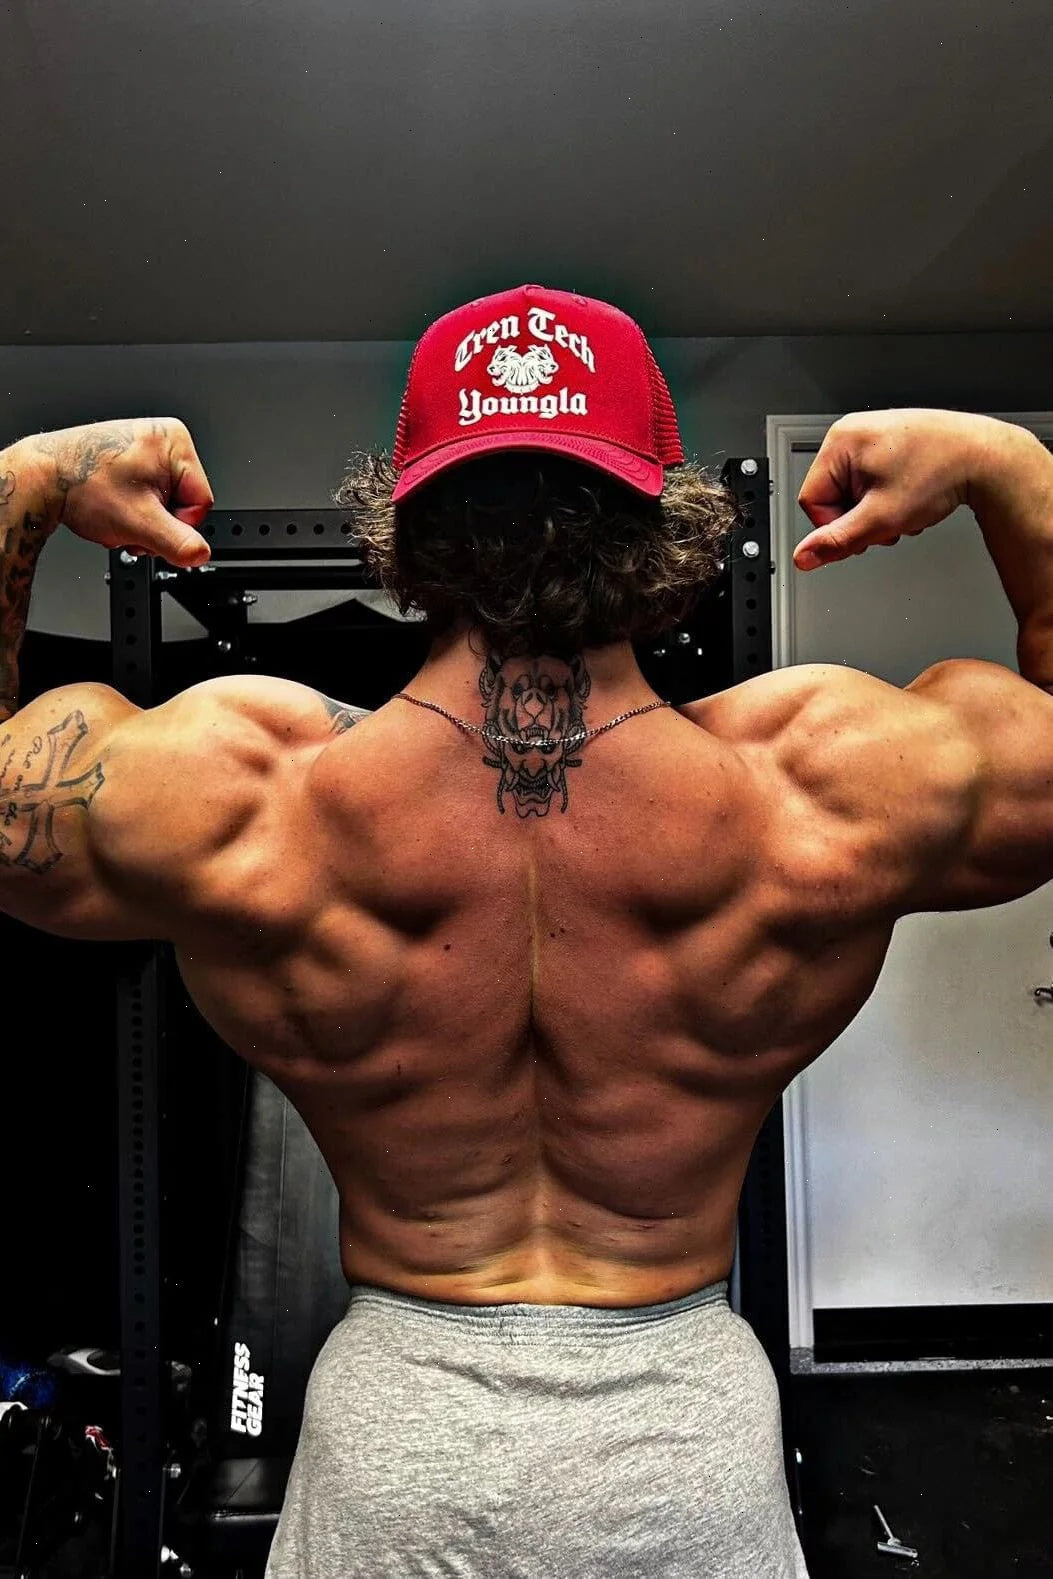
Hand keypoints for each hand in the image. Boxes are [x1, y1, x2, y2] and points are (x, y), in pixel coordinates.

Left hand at [25, 417, 212, 567]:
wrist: (43, 478)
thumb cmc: (81, 484)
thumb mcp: (140, 522)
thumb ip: (177, 542)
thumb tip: (200, 554)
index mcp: (176, 442)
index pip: (200, 502)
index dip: (177, 526)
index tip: (151, 529)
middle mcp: (163, 437)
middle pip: (181, 502)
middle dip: (156, 523)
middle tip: (129, 524)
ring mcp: (145, 444)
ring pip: (163, 500)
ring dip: (143, 519)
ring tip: (117, 515)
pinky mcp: (130, 455)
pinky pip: (146, 492)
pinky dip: (132, 507)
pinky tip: (114, 506)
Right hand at [793, 407, 990, 571]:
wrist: (986, 457)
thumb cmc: (940, 471)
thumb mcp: (880, 518)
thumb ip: (836, 541)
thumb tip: (803, 557)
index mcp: (840, 441)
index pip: (812, 500)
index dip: (835, 526)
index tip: (864, 533)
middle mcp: (854, 432)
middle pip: (834, 496)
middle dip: (861, 518)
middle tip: (890, 521)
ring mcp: (874, 434)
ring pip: (856, 491)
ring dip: (878, 510)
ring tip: (906, 505)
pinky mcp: (891, 441)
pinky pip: (873, 480)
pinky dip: (890, 496)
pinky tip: (912, 495)